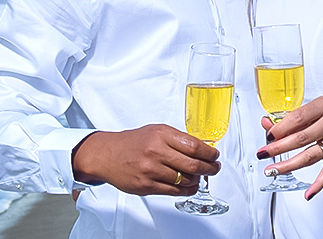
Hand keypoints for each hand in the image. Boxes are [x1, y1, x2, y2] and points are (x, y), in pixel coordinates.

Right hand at [72, 124, 220, 195]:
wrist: (107, 154)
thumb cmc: (132, 142)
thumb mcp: (155, 131)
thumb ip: (177, 139)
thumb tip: (201, 148)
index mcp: (161, 135)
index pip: (194, 146)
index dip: (209, 153)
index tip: (215, 155)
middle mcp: (156, 151)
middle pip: (193, 164)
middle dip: (209, 168)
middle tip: (215, 168)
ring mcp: (151, 170)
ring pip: (185, 180)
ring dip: (198, 180)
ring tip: (201, 177)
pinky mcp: (147, 186)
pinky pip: (174, 191)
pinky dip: (187, 190)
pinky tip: (190, 186)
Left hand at [257, 96, 322, 199]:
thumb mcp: (316, 106)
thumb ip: (292, 116)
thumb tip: (267, 124)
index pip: (299, 117)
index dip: (281, 127)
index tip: (269, 135)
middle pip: (302, 138)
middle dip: (279, 147)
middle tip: (263, 153)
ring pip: (311, 156)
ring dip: (290, 164)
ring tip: (273, 170)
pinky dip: (318, 184)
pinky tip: (308, 193)